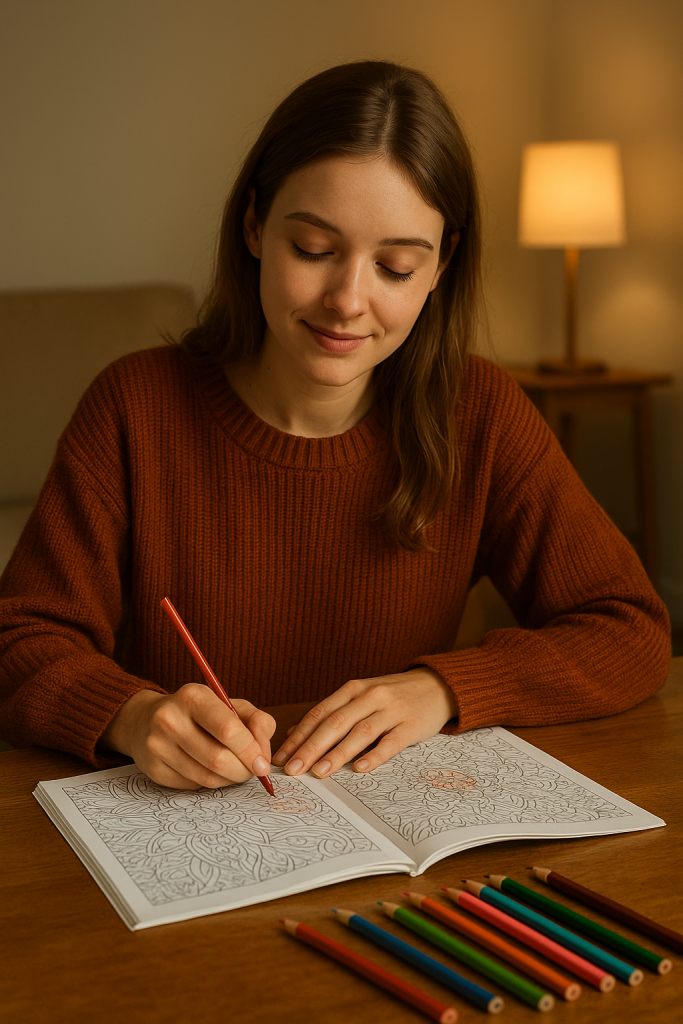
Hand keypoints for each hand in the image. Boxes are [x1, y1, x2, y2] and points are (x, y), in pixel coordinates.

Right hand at [101, 684, 275, 789]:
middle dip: (243, 771)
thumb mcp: (229, 705)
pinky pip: (193, 786)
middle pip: (218, 759)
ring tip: (235, 771)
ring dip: (229, 780)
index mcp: (193, 697)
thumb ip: (257, 721)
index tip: (263, 765)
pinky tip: (210, 771)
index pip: (228, 729)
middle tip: (253, 772)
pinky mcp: (153, 769)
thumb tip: (264, 754)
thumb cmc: (198, 713)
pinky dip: (210, 784)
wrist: (145, 720)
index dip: (251, 751)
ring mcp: (158, 745)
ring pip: (207, 778)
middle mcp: (170, 719)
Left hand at [271, 668, 457, 778]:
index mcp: (353, 689)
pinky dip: (375, 755)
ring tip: (320, 772)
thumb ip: (332, 714)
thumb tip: (297, 735)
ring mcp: (392, 710)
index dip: (299, 736)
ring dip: (338, 753)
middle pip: (335, 723)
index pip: (320, 713)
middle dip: (311, 748)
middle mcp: (370, 696)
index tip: (282, 757)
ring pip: (360, 732)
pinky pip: (391, 742)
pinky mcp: (412, 725)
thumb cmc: (392, 696)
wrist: (437, 686)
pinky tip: (361, 769)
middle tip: (293, 770)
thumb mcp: (360, 697)